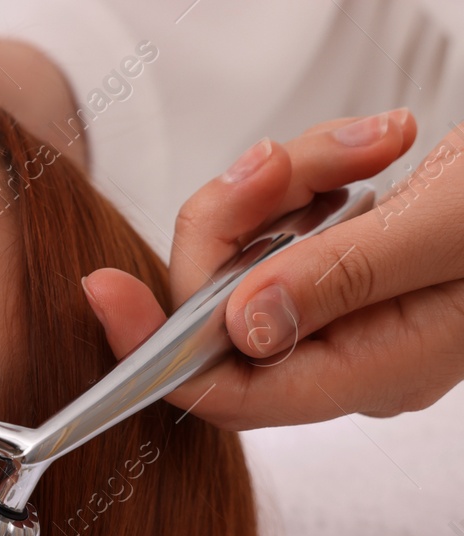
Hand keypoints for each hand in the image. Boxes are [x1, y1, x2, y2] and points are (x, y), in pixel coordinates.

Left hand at [83, 108, 463, 428]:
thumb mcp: (451, 230)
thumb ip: (346, 278)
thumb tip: (244, 327)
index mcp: (377, 371)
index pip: (233, 394)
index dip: (156, 352)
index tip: (105, 291)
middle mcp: (353, 354)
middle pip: (223, 309)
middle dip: (238, 220)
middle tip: (285, 159)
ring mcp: (352, 309)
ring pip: (250, 253)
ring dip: (288, 181)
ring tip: (373, 141)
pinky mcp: (354, 262)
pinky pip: (286, 223)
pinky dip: (312, 173)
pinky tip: (376, 148)